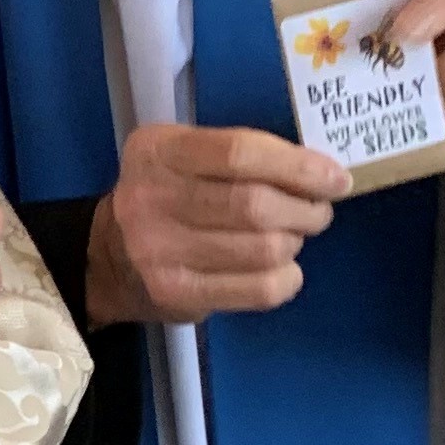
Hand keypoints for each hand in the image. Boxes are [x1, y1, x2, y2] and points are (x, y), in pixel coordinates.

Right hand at [87, 122, 350, 325]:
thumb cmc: (166, 194)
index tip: (335, 178)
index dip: (297, 166)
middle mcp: (152, 198)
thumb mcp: (184, 155)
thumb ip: (241, 156)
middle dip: (305, 209)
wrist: (108, 257)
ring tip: (293, 236)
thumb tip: (320, 174)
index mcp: (159, 151)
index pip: (239, 153)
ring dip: (295, 242)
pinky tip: (283, 269)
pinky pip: (257, 290)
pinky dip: (287, 279)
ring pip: (263, 249)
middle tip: (319, 210)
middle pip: (254, 205)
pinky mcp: (176, 294)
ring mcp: (160, 251)